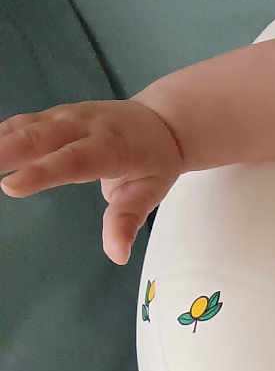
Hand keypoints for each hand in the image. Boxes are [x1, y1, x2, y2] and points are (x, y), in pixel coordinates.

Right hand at [0, 100, 182, 265]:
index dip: (42, 172)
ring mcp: (65, 117)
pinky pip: (21, 123)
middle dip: (3, 152)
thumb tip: (118, 254)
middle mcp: (84, 127)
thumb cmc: (154, 161)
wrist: (161, 121)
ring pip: (25, 127)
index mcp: (111, 147)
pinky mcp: (52, 115)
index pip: (74, 160)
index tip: (11, 186)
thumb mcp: (151, 191)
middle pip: (40, 137)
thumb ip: (128, 220)